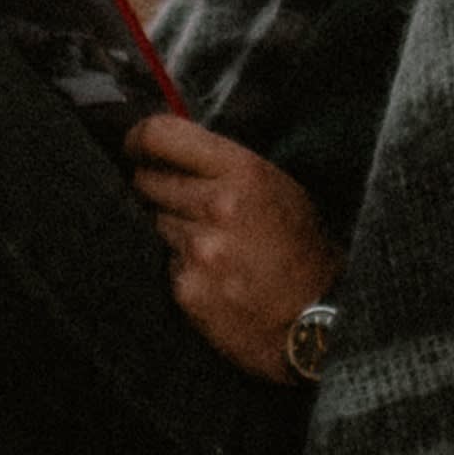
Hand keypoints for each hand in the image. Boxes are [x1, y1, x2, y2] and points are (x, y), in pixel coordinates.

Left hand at [128, 113, 337, 385]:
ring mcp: (199, 250)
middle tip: (185, 204)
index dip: (138, 140)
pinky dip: (182, 268)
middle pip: (147, 180)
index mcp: (243, 171)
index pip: (159, 135)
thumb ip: (224, 166)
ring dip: (173, 229)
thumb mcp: (277, 187)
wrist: (319, 319)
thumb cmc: (302, 250)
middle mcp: (216, 206)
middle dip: (157, 188)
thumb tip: (170, 149)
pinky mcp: (186, 288)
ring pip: (154, 222)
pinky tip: (214, 277)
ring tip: (213, 245)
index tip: (135, 148)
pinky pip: (165, 264)